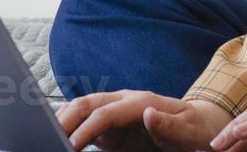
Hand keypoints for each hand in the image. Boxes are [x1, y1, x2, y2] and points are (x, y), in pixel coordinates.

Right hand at [56, 91, 230, 150]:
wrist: (198, 124)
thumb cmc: (193, 129)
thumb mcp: (187, 132)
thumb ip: (167, 126)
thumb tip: (147, 112)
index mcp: (140, 101)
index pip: (105, 113)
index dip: (86, 128)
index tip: (71, 145)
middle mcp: (124, 100)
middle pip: (86, 102)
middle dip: (65, 117)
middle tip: (49, 137)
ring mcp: (116, 109)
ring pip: (82, 107)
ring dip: (64, 118)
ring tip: (48, 136)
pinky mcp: (113, 121)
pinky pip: (88, 120)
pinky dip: (71, 126)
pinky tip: (60, 138)